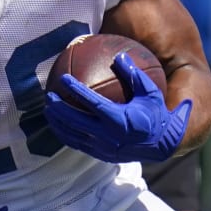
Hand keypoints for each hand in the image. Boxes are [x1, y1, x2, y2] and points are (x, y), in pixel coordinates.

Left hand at [45, 53, 191, 163]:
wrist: (162, 145)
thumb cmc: (155, 114)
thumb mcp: (150, 92)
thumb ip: (134, 75)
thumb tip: (120, 56)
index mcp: (119, 119)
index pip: (92, 103)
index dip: (76, 90)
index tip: (64, 79)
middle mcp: (108, 136)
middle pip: (75, 121)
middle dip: (59, 108)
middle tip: (49, 95)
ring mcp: (102, 147)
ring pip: (72, 135)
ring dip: (57, 123)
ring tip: (48, 110)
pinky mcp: (100, 155)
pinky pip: (77, 144)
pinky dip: (65, 134)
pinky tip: (59, 125)